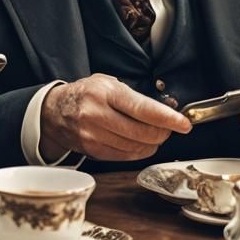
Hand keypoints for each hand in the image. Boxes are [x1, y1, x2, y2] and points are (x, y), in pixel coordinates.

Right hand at [41, 75, 190, 161]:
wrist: (55, 111)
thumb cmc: (86, 94)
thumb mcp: (107, 83)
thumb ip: (135, 96)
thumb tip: (167, 109)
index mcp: (104, 92)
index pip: (142, 109)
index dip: (167, 118)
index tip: (184, 123)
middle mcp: (97, 114)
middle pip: (143, 132)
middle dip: (163, 132)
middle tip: (171, 128)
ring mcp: (93, 135)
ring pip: (137, 147)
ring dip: (153, 143)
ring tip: (155, 134)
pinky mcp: (93, 151)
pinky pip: (126, 156)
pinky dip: (139, 151)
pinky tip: (141, 143)